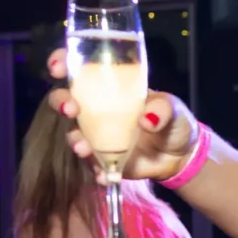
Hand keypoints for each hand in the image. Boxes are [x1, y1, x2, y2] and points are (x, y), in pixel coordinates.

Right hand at [45, 48, 198, 183]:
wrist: (180, 155)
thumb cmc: (173, 120)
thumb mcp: (173, 108)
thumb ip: (162, 109)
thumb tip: (148, 119)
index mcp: (111, 86)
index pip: (80, 68)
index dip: (63, 63)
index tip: (58, 67)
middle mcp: (97, 108)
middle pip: (65, 99)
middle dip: (61, 101)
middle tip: (71, 109)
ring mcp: (97, 135)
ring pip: (74, 133)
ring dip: (75, 139)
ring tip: (83, 147)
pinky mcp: (104, 159)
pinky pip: (92, 165)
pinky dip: (96, 170)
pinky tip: (105, 174)